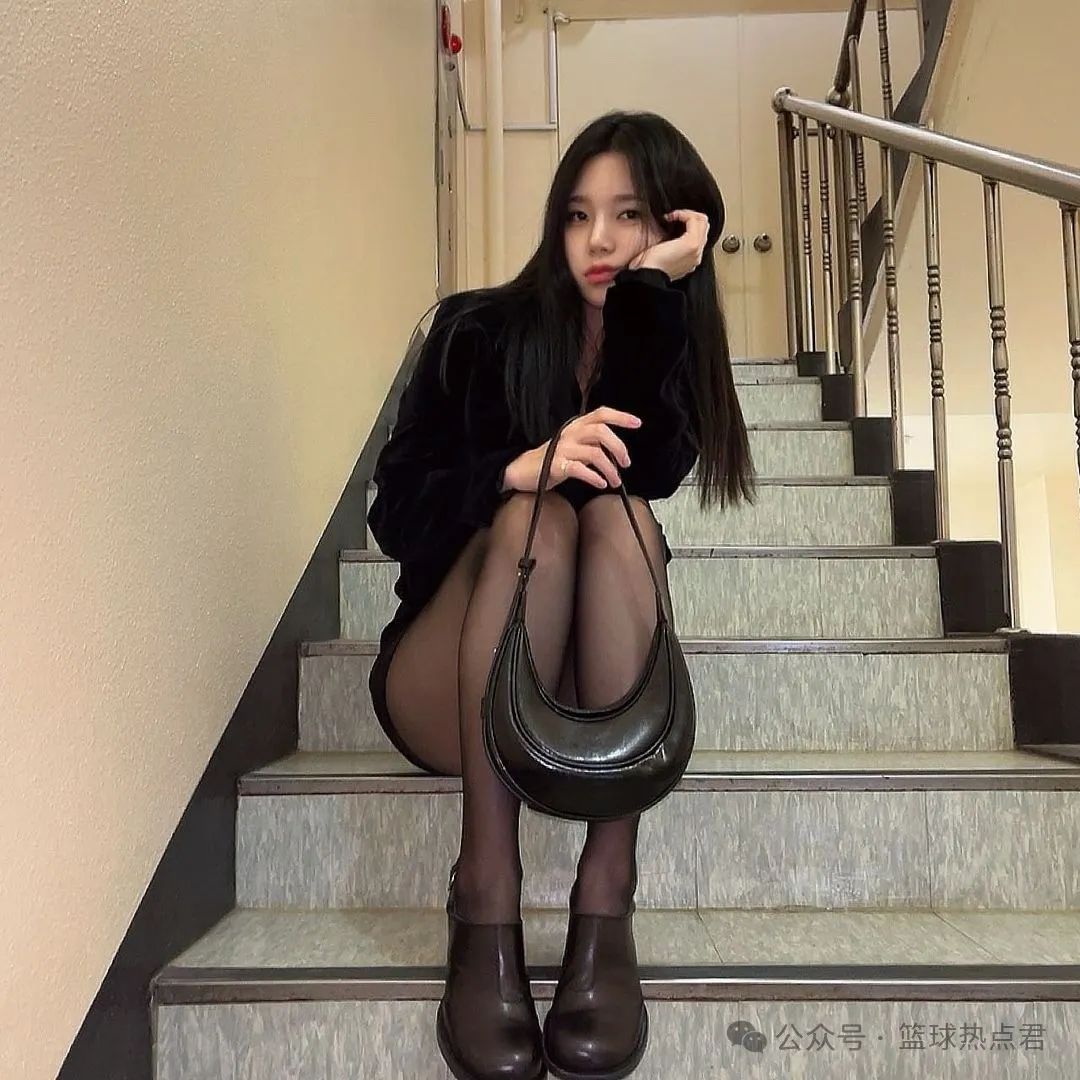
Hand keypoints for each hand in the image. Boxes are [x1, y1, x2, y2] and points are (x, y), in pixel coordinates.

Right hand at [505, 408, 642, 492]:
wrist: (522, 470)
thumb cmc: (551, 459)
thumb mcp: (574, 446)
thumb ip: (593, 444)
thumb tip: (618, 453)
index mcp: (576, 426)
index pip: (601, 414)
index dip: (621, 417)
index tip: (637, 423)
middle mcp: (570, 433)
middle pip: (601, 431)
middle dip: (618, 447)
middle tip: (625, 463)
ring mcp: (562, 449)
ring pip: (594, 453)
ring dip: (610, 469)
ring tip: (614, 481)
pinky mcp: (555, 465)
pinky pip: (580, 469)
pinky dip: (594, 477)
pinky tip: (600, 484)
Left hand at [628, 208, 709, 281]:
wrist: (648, 276)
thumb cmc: (649, 268)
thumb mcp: (661, 254)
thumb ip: (670, 245)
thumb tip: (668, 229)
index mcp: (691, 259)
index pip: (699, 234)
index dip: (688, 223)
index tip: (672, 221)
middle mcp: (697, 255)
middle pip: (704, 226)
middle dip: (689, 216)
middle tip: (674, 216)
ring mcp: (696, 249)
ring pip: (702, 221)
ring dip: (687, 214)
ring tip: (673, 216)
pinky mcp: (692, 243)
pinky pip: (694, 220)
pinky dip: (683, 214)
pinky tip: (672, 216)